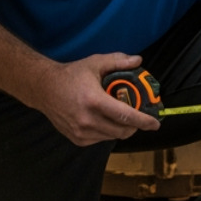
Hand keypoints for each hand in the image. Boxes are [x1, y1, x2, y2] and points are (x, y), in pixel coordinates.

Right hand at [30, 52, 161, 145]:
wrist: (44, 89)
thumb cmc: (71, 75)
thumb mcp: (94, 63)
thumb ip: (117, 62)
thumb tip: (139, 61)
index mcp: (93, 100)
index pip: (125, 115)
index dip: (144, 121)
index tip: (156, 123)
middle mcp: (87, 120)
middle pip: (122, 130)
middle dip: (135, 126)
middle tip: (139, 118)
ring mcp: (81, 132)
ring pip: (113, 137)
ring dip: (121, 129)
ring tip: (121, 117)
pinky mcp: (77, 139)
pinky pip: (101, 139)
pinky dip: (108, 132)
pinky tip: (105, 120)